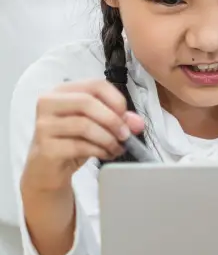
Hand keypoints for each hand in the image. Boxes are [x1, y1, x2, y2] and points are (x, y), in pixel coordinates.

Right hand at [22, 79, 144, 190]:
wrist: (49, 169)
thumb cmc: (73, 141)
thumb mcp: (97, 126)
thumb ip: (119, 119)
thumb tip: (137, 123)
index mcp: (62, 91)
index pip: (95, 84)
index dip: (116, 99)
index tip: (126, 116)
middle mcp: (48, 103)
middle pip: (87, 102)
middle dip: (113, 120)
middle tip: (125, 135)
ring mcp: (44, 125)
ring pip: (84, 125)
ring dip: (108, 139)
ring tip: (117, 147)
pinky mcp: (46, 147)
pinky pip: (79, 146)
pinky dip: (99, 151)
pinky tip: (105, 154)